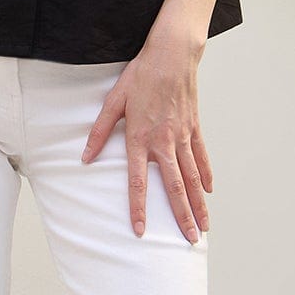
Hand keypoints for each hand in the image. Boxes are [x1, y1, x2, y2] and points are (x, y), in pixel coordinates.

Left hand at [80, 32, 212, 241]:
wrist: (171, 54)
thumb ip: (99, 132)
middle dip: (182, 217)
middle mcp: (164, 142)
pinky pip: (201, 157)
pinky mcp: (194, 127)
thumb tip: (85, 157)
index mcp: (140, 138)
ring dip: (198, 204)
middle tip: (190, 240)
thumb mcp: (113, 101)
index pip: (138, 182)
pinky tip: (208, 191)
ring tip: (204, 226)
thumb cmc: (140, 76)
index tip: (140, 231)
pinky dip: (205, 175)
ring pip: (192, 178)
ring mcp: (182, 136)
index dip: (138, 208)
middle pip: (174, 187)